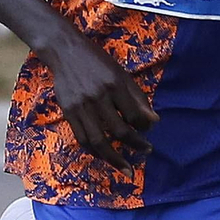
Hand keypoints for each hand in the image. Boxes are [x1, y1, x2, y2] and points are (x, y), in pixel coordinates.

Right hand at [44, 31, 158, 161]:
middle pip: (118, 131)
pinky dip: (94, 151)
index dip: (144, 127)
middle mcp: (97, 97)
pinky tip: (104, 157)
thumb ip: (137, 98)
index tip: (148, 131)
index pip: (134, 115)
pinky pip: (82, 138)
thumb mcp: (121, 73)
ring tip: (126, 168)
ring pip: (98, 141)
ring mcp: (81, 106)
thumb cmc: (97, 61)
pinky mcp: (68, 112)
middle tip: (146, 151)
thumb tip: (153, 122)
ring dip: (114, 158)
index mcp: (114, 84)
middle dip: (135, 145)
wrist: (65, 51)